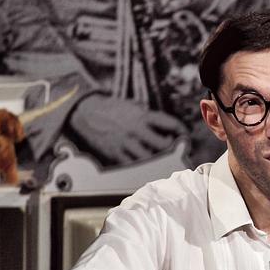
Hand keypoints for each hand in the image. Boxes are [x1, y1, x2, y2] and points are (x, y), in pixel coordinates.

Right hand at [69, 95, 185, 164]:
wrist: (85, 111)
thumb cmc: (111, 108)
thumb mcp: (131, 105)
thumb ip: (147, 115)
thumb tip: (164, 126)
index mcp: (142, 115)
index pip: (170, 123)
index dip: (181, 130)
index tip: (184, 135)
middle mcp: (135, 129)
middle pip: (163, 144)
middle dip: (170, 146)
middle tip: (170, 146)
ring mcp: (125, 142)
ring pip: (149, 157)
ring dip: (156, 158)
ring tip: (156, 154)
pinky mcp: (115, 153)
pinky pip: (133, 164)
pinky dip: (140, 164)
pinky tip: (142, 159)